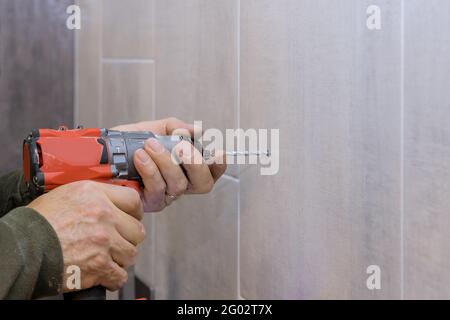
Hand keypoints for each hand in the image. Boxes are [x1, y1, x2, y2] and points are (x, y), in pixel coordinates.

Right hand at [27, 181, 144, 291]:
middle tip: (118, 242)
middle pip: (137, 230)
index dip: (135, 211)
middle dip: (128, 238)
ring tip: (107, 258)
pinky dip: (113, 278)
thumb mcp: (66, 194)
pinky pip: (120, 276)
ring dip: (121, 258)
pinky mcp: (100, 265)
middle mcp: (103, 215)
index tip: (133, 217)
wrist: (23, 247)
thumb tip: (111, 201)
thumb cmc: (38, 223)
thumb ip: (93, 196)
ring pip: (131, 253)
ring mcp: (104, 241)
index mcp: (95, 194)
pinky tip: (104, 274)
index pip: (133, 200)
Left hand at [112, 118, 226, 211]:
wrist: (99, 153)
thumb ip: (177, 128)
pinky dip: (151, 169)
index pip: (212, 172)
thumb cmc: (127, 142)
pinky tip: (140, 156)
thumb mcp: (155, 128)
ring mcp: (164, 195)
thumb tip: (197, 130)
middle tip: (181, 146)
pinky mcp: (147, 202)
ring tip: (150, 145)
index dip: (219, 164)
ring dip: (167, 161)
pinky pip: (157, 189)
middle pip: (203, 183)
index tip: (216, 151)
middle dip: (195, 163)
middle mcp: (179, 184)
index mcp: (186, 168)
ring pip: (178, 184)